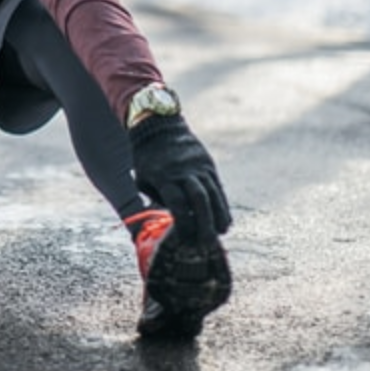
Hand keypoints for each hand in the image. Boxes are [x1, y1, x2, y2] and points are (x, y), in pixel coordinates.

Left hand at [129, 114, 232, 244]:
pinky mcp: (208, 164)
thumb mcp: (143, 179)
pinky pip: (218, 186)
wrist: (159, 127)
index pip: (178, 203)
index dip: (184, 222)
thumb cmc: (147, 159)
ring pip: (213, 193)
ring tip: (222, 233)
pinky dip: (222, 204)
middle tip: (208, 243)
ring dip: (219, 215)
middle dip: (205, 223)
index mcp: (163, 176)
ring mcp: (198, 167)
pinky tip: (225, 220)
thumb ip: (158, 199)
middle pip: (199, 199)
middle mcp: (183, 172)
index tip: (186, 238)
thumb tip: (173, 221)